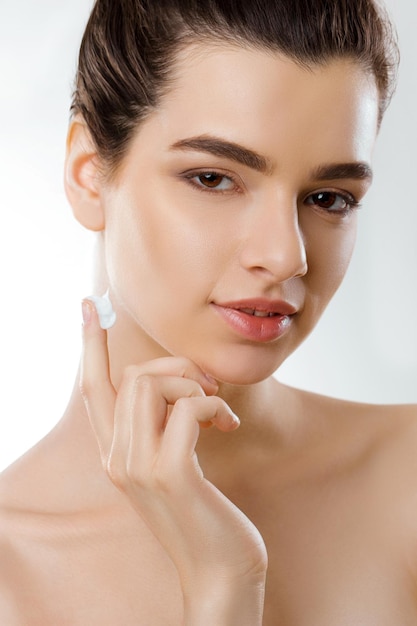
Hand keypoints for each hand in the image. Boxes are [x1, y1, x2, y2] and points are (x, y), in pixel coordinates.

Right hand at [80, 301, 266, 623]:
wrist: (220, 569)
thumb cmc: (202, 511)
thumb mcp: (174, 462)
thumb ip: (162, 424)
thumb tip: (178, 378)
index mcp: (116, 453)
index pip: (93, 388)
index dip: (90, 345)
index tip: (90, 306)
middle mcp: (117, 458)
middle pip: (130, 376)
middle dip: (175, 366)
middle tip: (207, 386)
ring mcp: (139, 467)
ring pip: (153, 384)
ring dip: (194, 384)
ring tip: (216, 408)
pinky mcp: (171, 474)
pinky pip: (188, 408)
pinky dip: (214, 405)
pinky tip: (229, 424)